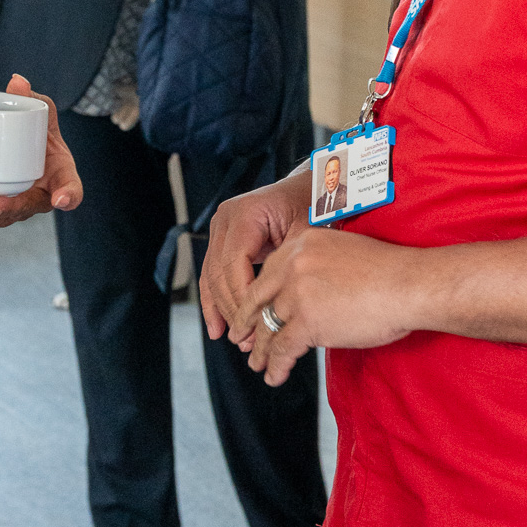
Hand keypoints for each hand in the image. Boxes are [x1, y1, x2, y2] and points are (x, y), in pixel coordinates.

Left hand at [0, 74, 82, 232]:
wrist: (21, 148)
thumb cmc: (37, 136)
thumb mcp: (41, 115)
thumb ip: (33, 99)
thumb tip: (16, 81)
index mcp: (60, 174)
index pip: (71, 188)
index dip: (69, 195)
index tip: (62, 199)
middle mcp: (42, 194)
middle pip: (30, 207)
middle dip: (10, 209)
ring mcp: (20, 204)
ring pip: (4, 216)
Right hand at [199, 171, 311, 340]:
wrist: (310, 188)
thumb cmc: (314, 207)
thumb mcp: (307, 235)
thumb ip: (290, 269)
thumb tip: (278, 312)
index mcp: (244, 214)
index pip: (234, 264)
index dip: (243, 297)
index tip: (258, 324)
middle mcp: (225, 219)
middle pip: (219, 274)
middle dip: (233, 310)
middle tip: (248, 339)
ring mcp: (220, 229)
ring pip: (212, 278)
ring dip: (222, 311)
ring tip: (237, 339)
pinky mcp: (222, 241)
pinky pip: (213, 276)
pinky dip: (216, 302)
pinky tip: (218, 327)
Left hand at [232, 226, 418, 385]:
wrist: (409, 284)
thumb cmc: (389, 271)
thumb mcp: (343, 253)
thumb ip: (317, 267)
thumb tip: (309, 293)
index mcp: (300, 245)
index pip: (267, 276)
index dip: (256, 300)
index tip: (252, 313)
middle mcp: (292, 266)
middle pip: (258, 301)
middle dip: (246, 325)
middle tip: (240, 339)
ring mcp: (297, 294)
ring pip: (267, 328)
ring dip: (260, 352)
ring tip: (258, 364)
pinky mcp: (307, 322)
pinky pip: (282, 350)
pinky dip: (276, 366)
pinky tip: (274, 376)